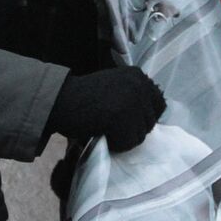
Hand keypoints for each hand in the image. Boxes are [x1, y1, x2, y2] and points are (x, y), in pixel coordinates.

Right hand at [46, 66, 165, 151]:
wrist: (60, 100)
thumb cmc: (84, 97)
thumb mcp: (115, 86)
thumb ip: (134, 95)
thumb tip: (153, 116)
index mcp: (138, 76)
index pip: (160, 105)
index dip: (144, 118)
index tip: (127, 120)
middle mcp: (139, 85)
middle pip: (150, 122)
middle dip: (132, 129)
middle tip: (111, 125)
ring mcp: (132, 100)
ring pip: (140, 135)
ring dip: (123, 138)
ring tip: (105, 128)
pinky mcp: (122, 117)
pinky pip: (128, 143)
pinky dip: (115, 145)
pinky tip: (101, 134)